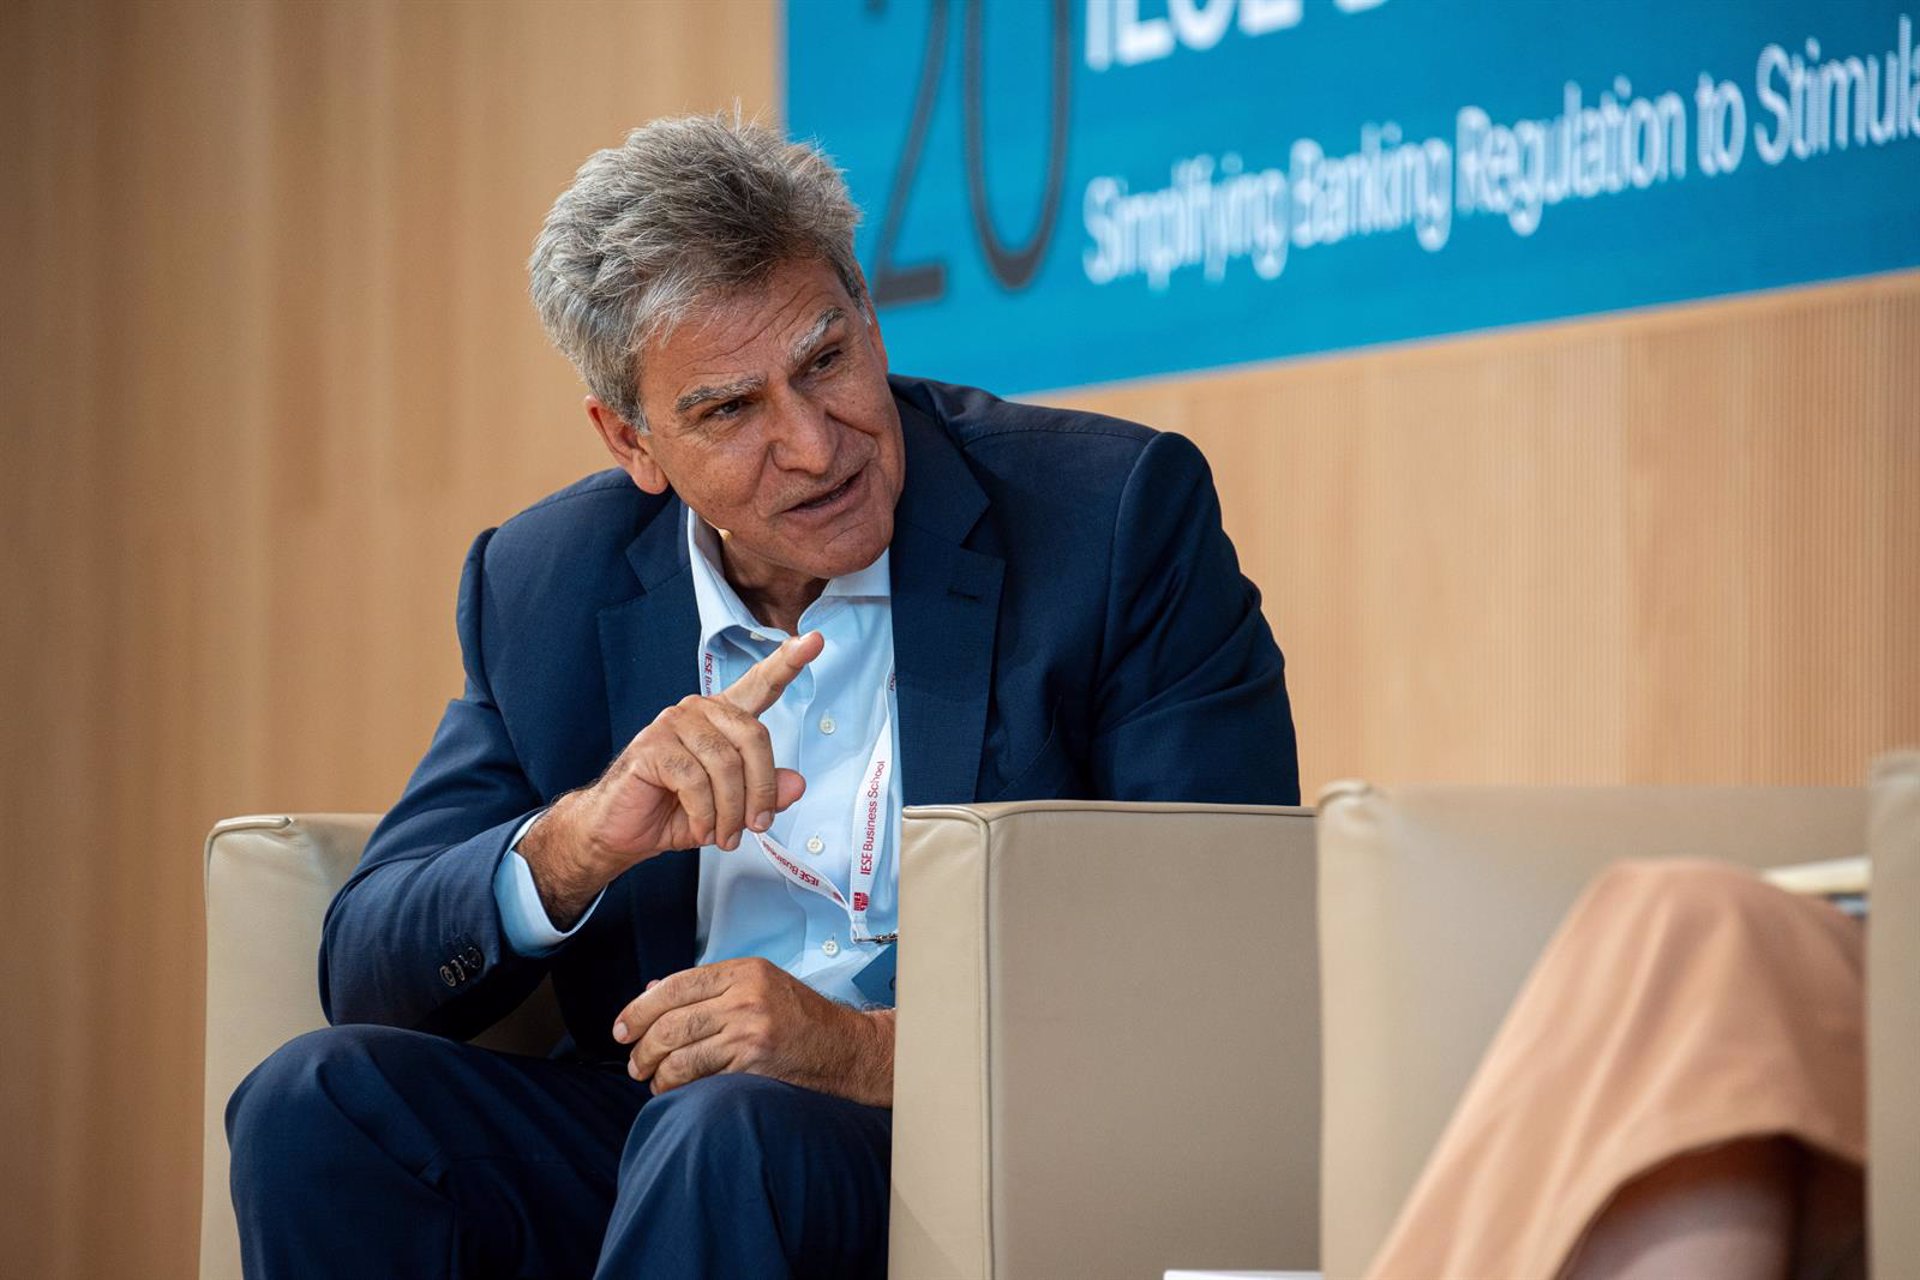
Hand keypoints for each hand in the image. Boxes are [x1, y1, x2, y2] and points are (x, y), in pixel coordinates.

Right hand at [522, 632, 823, 926]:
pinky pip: (695, 781)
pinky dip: (704, 814)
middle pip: (753, 737)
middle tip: (757, 826)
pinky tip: (700, 829)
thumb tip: (797, 783)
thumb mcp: (731, 808)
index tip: (814, 640)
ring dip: (731, 811)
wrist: (620, 831)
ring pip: (725, 764)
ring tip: (726, 836)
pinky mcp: (653, 747)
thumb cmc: (674, 812)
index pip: (760, 684)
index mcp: (722, 718)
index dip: (788, 662)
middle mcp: (699, 711)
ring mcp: (673, 724)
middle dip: (761, 789)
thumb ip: (764, 793)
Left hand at [612, 957, 894, 1106]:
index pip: (675, 984)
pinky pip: (699, 1076)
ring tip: (650, 1079)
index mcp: (743, 971)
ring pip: (680, 1051)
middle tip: (633, 1062)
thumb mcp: (758, 985)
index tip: (622, 1028)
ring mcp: (750, 1029)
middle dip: (642, 1046)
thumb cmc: (800, 1018)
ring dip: (655, 1071)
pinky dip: (677, 1086)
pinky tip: (673, 1090)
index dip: (639, 1008)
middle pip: (671, 1020)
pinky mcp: (753, 1062)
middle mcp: (745, 996)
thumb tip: (652, 991)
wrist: (845, 1048)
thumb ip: (709, 988)